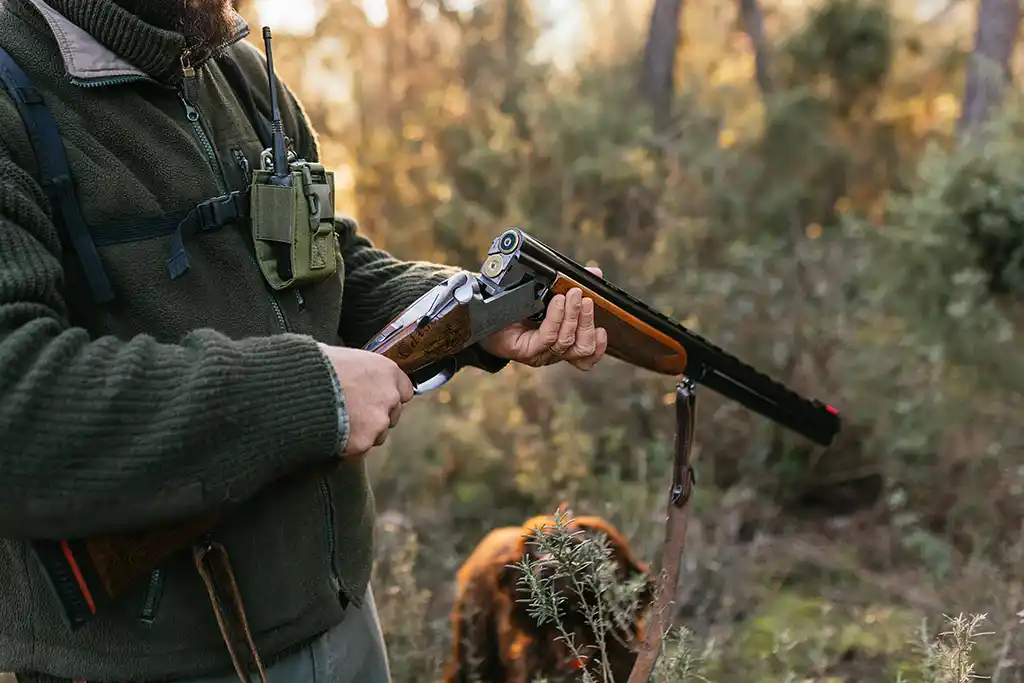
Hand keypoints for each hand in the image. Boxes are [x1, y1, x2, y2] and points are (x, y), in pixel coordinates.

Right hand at [317, 345, 413, 456]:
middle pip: (392, 414)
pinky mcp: (363, 441)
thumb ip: (357, 370)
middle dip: (376, 416)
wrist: (296, 388)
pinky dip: (348, 445)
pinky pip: (360, 448)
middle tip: (352, 414)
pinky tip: (331, 433)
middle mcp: (389, 396)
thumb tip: (351, 373)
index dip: (388, 396)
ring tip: (338, 424)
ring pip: (378, 434)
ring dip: (364, 433)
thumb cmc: (314, 365)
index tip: (375, 399)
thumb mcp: (342, 356)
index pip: (404, 390)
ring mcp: (378, 421)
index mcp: (387, 371)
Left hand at [479, 266, 608, 370]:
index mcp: (561, 342)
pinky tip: (558, 302)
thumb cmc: (515, 302)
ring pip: (567, 342)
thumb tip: (595, 273)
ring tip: (572, 295)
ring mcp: (539, 353)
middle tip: (584, 298)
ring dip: (572, 316)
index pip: (586, 356)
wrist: (482, 309)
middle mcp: (552, 352)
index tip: (604, 329)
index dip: (599, 347)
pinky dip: (556, 318)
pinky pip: (547, 336)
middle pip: (581, 349)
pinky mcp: (525, 350)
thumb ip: (572, 284)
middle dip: (586, 321)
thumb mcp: (547, 291)